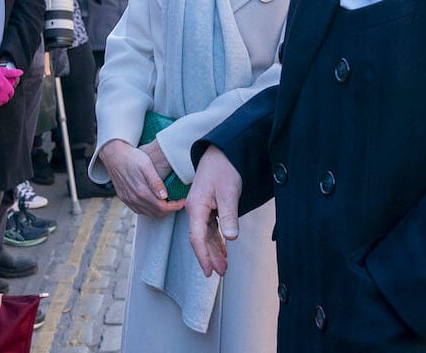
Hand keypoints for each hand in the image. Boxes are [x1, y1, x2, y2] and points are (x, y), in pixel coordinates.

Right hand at [0, 61, 22, 112]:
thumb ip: (11, 73)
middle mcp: (1, 92)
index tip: (7, 92)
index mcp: (5, 85)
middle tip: (0, 96)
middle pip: (6, 99)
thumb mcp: (1, 70)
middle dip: (4, 98)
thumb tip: (21, 72)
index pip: (11, 93)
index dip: (9, 92)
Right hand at [99, 139, 184, 217]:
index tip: (183, 201)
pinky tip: (154, 203)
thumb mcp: (146, 165)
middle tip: (178, 202)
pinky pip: (139, 210)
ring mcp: (128, 200)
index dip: (175, 207)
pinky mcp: (124, 198)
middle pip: (156, 213)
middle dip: (170, 210)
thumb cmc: (132, 157)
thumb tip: (165, 196)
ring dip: (160, 211)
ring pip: (148, 213)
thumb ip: (155, 182)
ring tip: (169, 203)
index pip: (162, 207)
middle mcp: (134, 199)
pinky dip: (150, 210)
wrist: (114, 154)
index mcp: (141, 191)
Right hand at [186, 146, 241, 277]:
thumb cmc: (224, 169)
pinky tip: (223, 249)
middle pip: (200, 238)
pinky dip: (216, 239)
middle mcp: (195, 209)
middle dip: (210, 256)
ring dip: (214, 250)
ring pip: (205, 234)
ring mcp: (201, 208)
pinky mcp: (208, 206)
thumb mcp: (229, 193)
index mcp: (196, 207)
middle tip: (220, 273)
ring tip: (223, 266)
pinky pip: (210, 227)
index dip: (203, 256)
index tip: (209, 271)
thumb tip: (230, 238)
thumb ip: (229, 216)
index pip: (196, 237)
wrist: (222, 152)